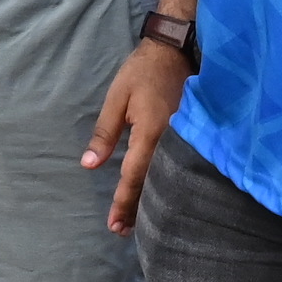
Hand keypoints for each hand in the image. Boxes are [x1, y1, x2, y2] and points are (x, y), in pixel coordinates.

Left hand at [82, 33, 195, 235]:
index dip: (124, 202)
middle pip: (154, 184)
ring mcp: (186, 140)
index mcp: (151, 133)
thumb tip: (90, 164)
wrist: (177, 50)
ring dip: (152, 200)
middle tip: (123, 231)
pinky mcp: (192, 136)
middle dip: (138, 209)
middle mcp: (172, 142)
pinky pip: (179, 166)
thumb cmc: (143, 73)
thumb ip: (105, 133)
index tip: (114, 224)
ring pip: (167, 178)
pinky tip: (160, 194)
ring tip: (138, 221)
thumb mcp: (117, 99)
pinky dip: (166, 183)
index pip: (134, 176)